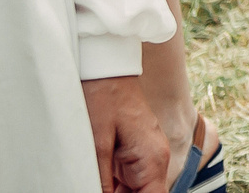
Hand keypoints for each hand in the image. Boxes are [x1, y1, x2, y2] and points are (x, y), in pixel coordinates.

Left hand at [81, 76, 168, 192]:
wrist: (107, 69)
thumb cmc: (103, 100)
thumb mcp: (97, 145)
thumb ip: (101, 181)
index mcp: (153, 159)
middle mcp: (155, 160)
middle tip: (95, 188)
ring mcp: (146, 157)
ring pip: (135, 191)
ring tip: (93, 182)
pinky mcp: (135, 154)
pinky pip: (128, 182)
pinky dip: (113, 189)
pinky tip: (96, 183)